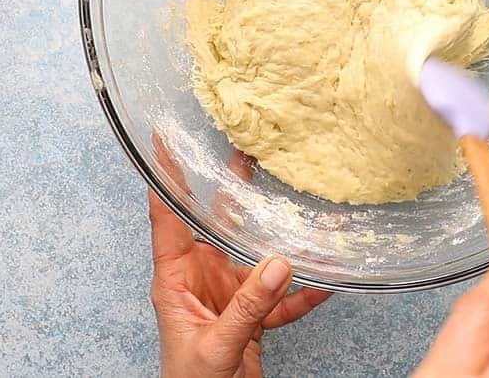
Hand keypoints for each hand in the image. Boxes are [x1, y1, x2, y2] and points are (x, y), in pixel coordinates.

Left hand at [147, 135, 330, 377]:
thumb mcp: (217, 345)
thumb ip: (249, 307)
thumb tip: (280, 264)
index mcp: (175, 280)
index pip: (166, 219)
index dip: (165, 180)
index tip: (163, 143)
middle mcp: (199, 281)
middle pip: (215, 227)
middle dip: (231, 193)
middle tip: (244, 154)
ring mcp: (225, 298)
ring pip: (255, 261)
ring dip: (279, 245)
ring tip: (303, 214)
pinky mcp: (248, 318)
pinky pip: (278, 299)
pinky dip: (301, 294)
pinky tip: (325, 283)